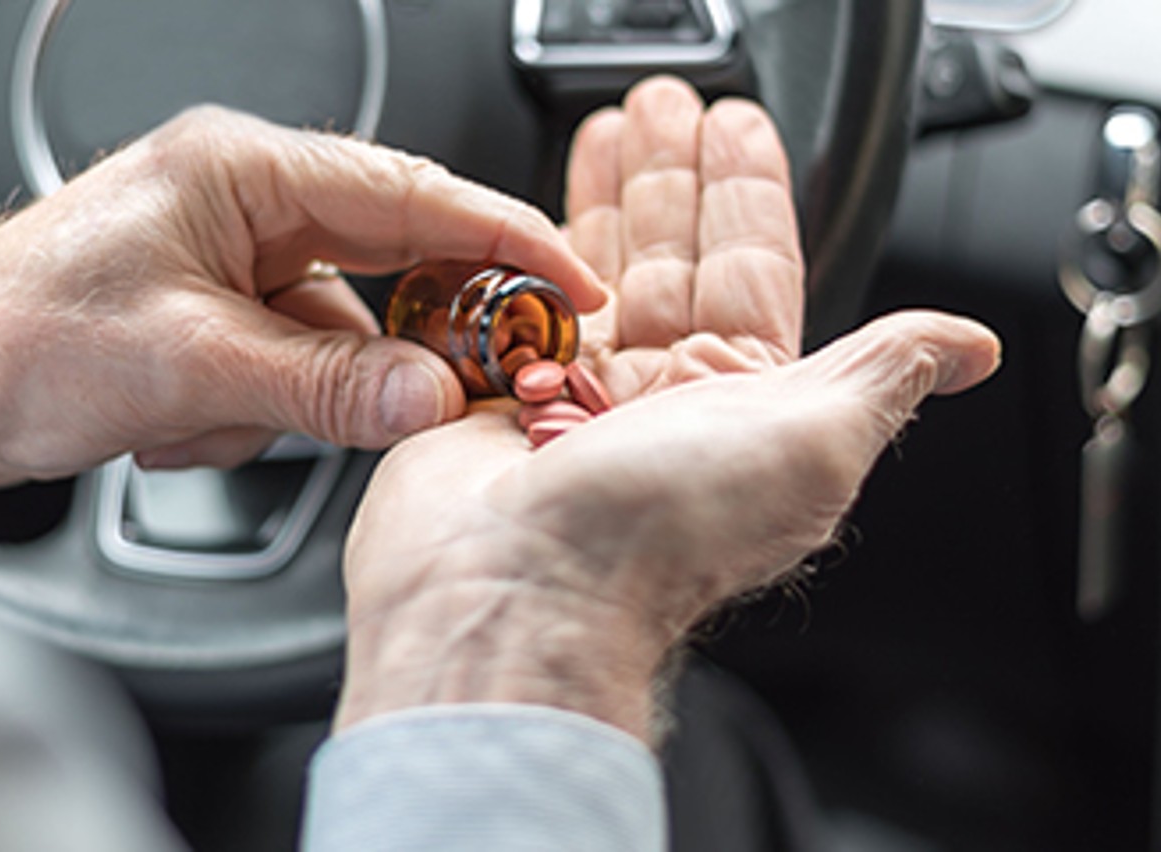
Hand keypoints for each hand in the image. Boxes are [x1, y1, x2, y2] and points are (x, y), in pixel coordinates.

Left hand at [0, 107, 603, 496]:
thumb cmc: (10, 338)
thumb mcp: (190, 364)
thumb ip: (326, 384)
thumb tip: (433, 394)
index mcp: (244, 170)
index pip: (412, 194)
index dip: (506, 239)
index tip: (572, 284)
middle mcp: (247, 205)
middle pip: (388, 263)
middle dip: (409, 337)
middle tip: (465, 382)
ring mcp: (234, 264)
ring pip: (343, 334)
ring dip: (304, 393)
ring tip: (215, 415)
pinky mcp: (221, 318)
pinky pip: (296, 367)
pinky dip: (263, 411)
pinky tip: (184, 424)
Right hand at [336, 78, 1000, 740]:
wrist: (517, 590)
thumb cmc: (662, 531)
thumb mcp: (814, 437)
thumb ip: (885, 371)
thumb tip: (970, 346)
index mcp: (742, 404)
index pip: (755, 271)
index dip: (749, 194)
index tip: (735, 129)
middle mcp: (661, 401)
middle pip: (672, 260)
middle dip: (671, 178)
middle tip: (662, 109)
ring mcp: (578, 401)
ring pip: (594, 277)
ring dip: (601, 201)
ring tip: (603, 134)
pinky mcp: (500, 401)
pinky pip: (519, 314)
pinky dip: (522, 259)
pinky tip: (527, 215)